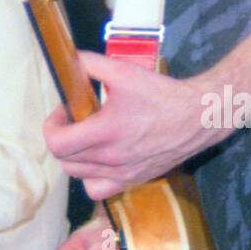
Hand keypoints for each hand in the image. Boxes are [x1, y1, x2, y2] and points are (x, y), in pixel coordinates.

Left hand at [43, 50, 228, 198]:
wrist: (198, 117)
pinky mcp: (133, 180)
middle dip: (62, 136)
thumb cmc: (162, 94)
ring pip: (78, 175)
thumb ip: (89, 64)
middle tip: (74, 118)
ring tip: (86, 137)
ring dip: (74, 156)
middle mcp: (111, 158)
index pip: (57, 143)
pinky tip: (100, 159)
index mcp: (105, 132)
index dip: (52, 126)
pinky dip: (90, 177)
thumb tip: (68, 60)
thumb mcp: (123, 71)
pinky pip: (97, 189)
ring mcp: (122, 174)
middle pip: (64, 159)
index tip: (63, 111)